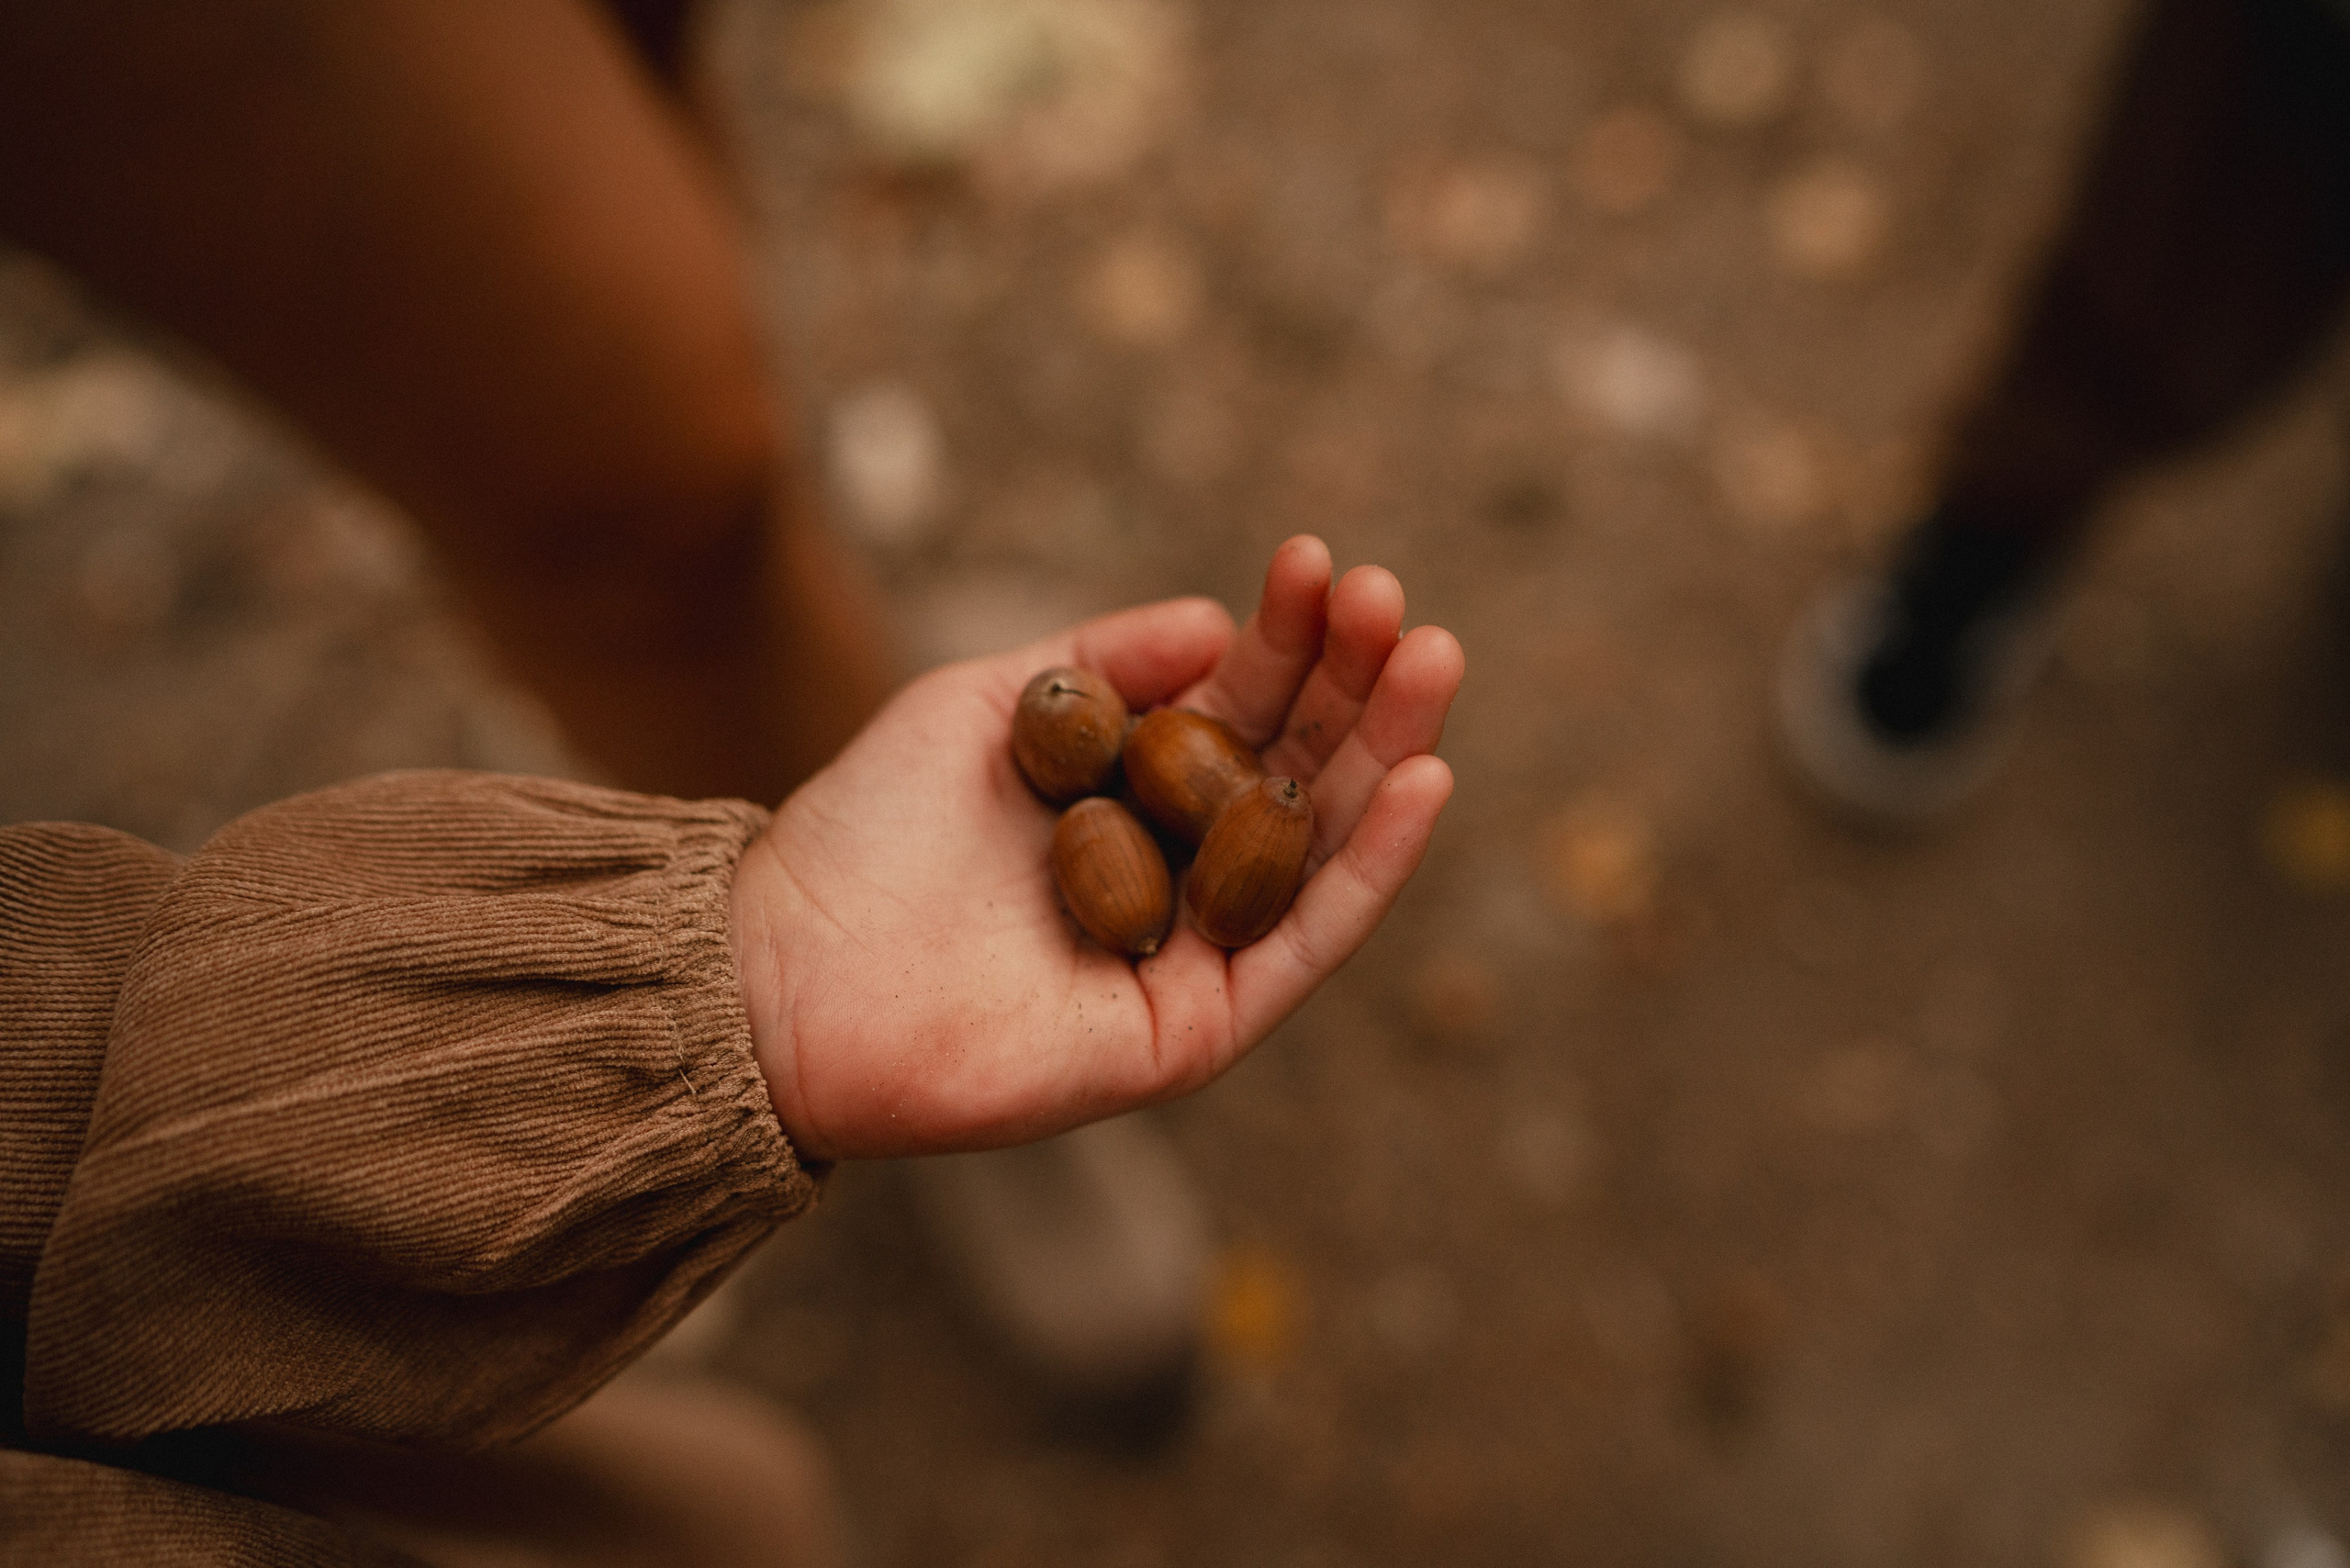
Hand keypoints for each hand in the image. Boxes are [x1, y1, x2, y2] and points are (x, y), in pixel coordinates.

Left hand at [728, 536, 1462, 1159]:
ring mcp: (1194, 952)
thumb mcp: (990, 707)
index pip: (1238, 705)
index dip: (1288, 636)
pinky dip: (1369, 867)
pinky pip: (1305, 944)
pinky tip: (1418, 781)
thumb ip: (1100, 662)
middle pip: (1296, 767)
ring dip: (1387, 752)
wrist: (787, 969)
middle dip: (1355, 682)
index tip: (1320, 561)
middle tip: (1396, 603)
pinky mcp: (1197, 1028)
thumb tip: (1217, 623)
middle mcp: (1176, 870)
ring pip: (1319, 845)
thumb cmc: (869, 833)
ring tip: (1429, 659)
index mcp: (1129, 795)